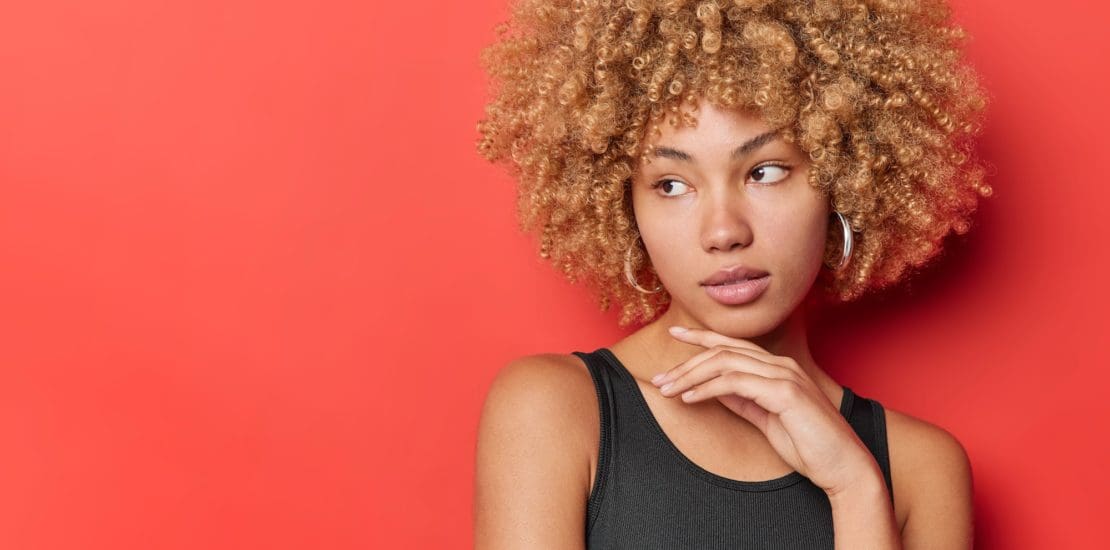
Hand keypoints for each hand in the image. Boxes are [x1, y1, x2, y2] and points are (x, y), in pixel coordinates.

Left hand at [651, 325, 877, 494]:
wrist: (844, 467)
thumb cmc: (808, 446)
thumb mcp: (766, 419)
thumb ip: (743, 400)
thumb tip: (713, 389)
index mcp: (778, 369)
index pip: (732, 345)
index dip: (701, 337)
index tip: (674, 336)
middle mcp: (781, 366)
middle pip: (723, 351)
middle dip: (686, 363)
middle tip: (659, 379)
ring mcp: (784, 376)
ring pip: (725, 362)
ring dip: (691, 375)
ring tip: (668, 390)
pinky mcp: (785, 392)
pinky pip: (736, 383)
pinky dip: (708, 388)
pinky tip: (690, 398)